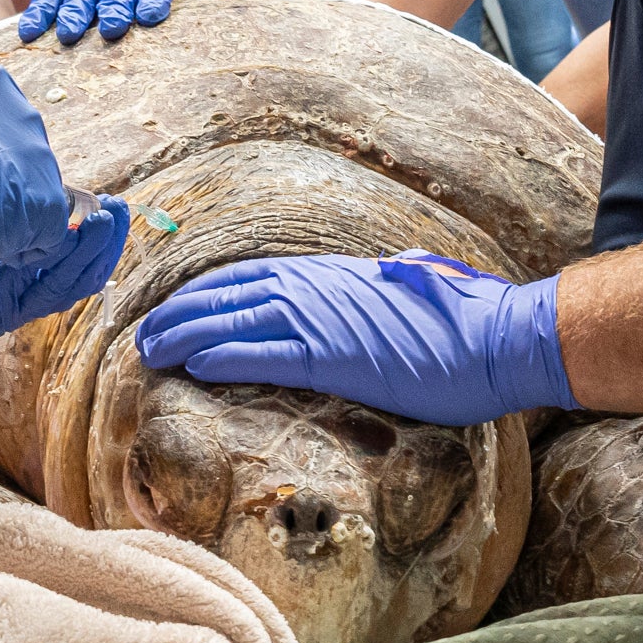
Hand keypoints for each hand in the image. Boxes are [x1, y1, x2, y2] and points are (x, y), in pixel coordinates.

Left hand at [135, 252, 573, 426]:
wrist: (497, 337)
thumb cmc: (463, 323)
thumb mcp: (407, 294)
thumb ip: (378, 291)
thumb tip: (386, 278)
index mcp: (331, 276)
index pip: (250, 277)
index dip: (207, 295)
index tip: (177, 310)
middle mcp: (317, 288)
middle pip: (228, 294)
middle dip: (181, 313)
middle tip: (145, 334)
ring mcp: (323, 320)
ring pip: (232, 320)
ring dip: (184, 335)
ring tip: (150, 350)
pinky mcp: (333, 357)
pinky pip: (263, 355)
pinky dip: (222, 356)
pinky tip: (193, 366)